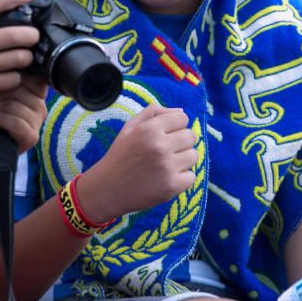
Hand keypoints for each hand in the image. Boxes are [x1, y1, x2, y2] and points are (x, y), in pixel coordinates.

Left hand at [0, 75, 47, 153]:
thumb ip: (6, 75)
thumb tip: (10, 58)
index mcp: (35, 92)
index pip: (33, 76)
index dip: (12, 77)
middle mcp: (40, 105)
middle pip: (23, 89)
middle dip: (2, 93)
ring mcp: (37, 122)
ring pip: (17, 105)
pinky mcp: (31, 136)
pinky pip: (16, 122)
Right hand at [75, 104, 197, 223]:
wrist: (107, 189)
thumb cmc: (120, 155)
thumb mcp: (130, 127)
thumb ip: (154, 113)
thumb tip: (181, 111)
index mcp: (150, 129)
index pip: (183, 118)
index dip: (175, 126)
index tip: (166, 135)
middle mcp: (160, 146)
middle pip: (191, 136)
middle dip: (181, 142)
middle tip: (166, 151)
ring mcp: (167, 167)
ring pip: (193, 156)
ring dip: (183, 160)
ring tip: (166, 165)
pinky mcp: (172, 186)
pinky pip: (191, 177)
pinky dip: (182, 179)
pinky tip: (166, 178)